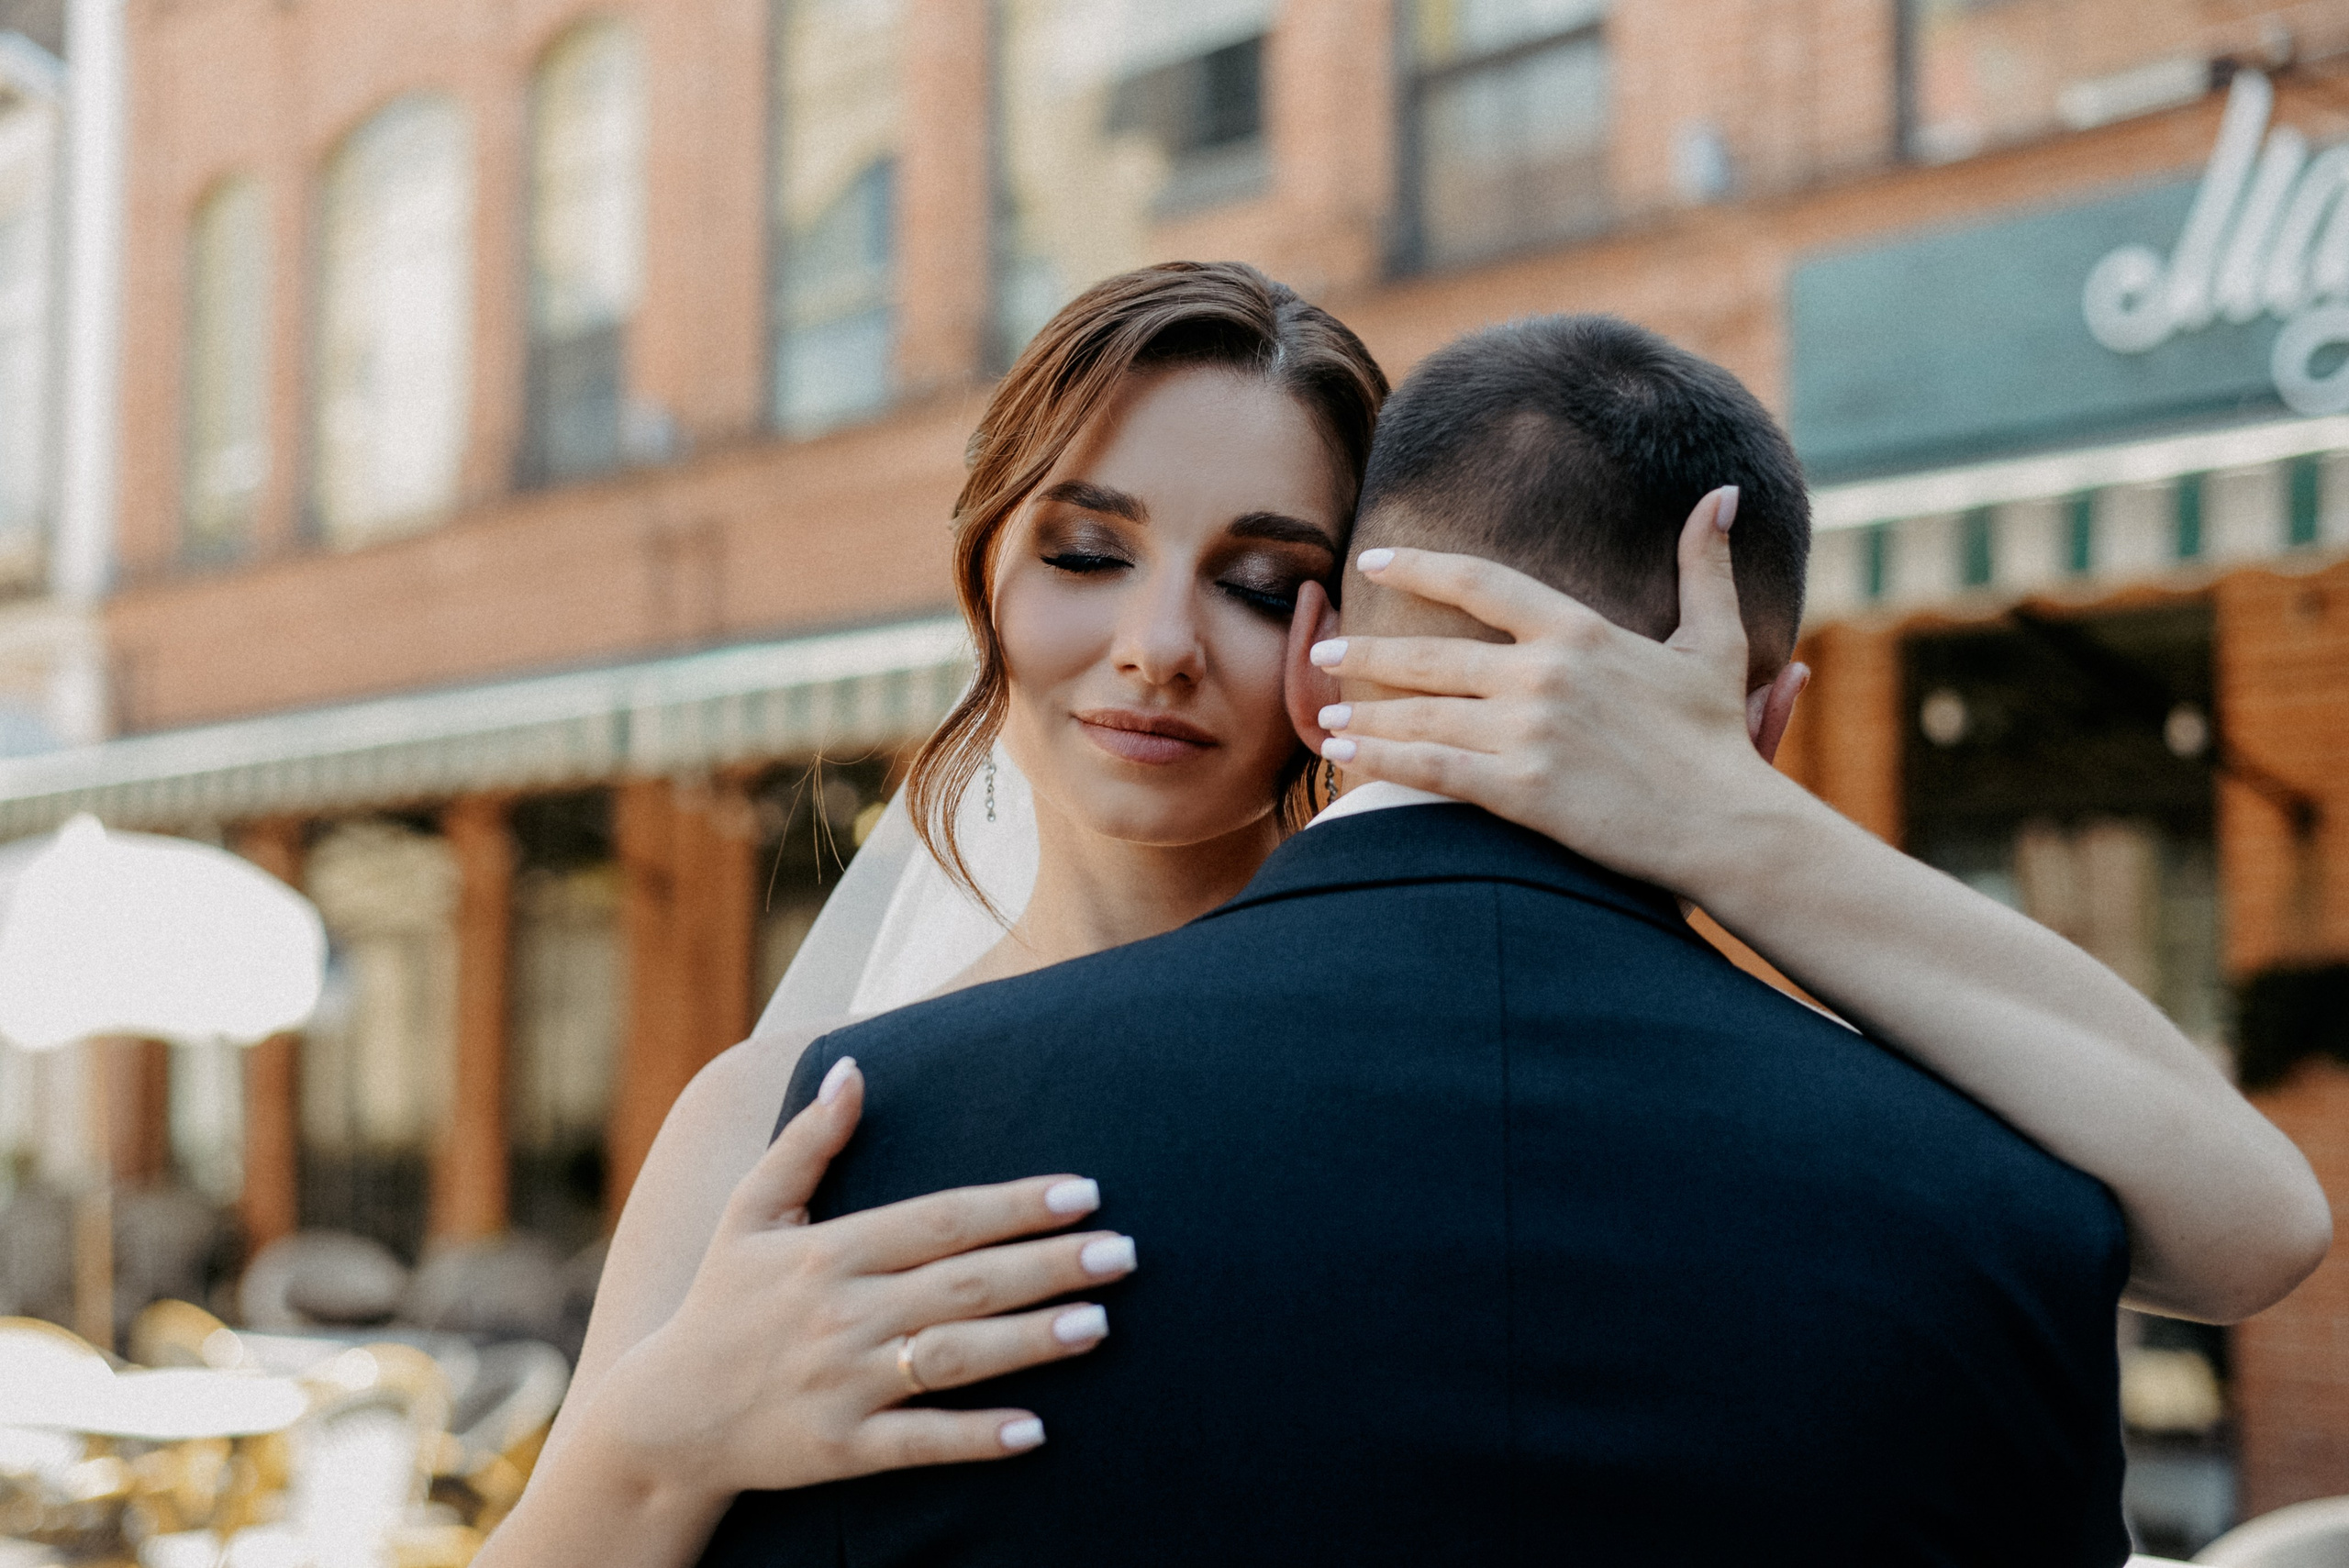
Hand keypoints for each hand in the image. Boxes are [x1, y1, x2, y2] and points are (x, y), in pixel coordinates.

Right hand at [593, 1057, 1135, 1499]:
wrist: (662, 1419)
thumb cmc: (721, 1304)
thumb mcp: (748, 1212)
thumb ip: (807, 1141)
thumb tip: (852, 1066)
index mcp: (828, 1252)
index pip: (941, 1219)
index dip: (1014, 1204)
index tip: (1084, 1191)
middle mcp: (841, 1313)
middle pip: (964, 1282)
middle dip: (1048, 1265)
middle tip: (1124, 1252)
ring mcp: (843, 1384)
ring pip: (953, 1357)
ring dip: (1029, 1342)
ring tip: (1099, 1323)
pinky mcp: (841, 1448)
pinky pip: (919, 1442)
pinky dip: (975, 1437)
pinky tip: (1035, 1431)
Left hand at [1306, 486, 1809, 896]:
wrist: (1729, 825)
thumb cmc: (1719, 738)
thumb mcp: (1717, 641)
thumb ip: (1706, 566)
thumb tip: (1724, 493)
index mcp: (1578, 630)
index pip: (1479, 581)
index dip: (1418, 564)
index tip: (1372, 559)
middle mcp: (1544, 673)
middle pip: (1430, 653)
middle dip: (1367, 652)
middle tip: (1321, 650)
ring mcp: (1528, 732)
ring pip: (1420, 714)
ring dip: (1363, 713)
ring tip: (1323, 715)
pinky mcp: (1521, 790)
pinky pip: (1430, 769)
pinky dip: (1379, 761)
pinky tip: (1344, 757)